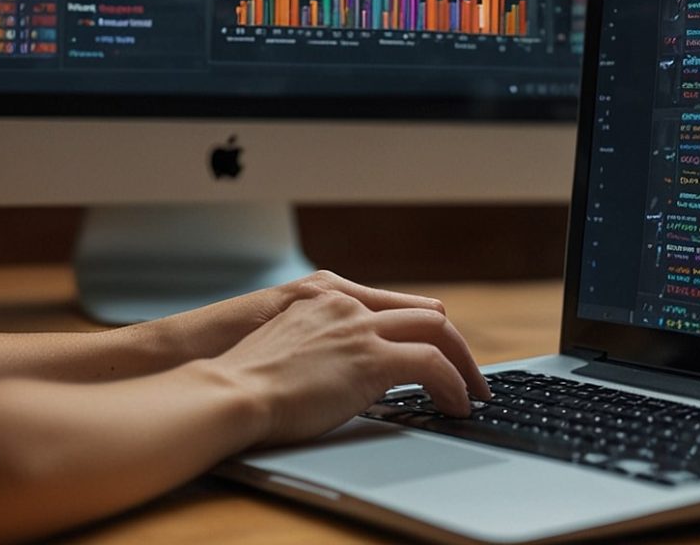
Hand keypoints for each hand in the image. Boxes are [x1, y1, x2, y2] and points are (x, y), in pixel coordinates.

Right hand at [146, 270, 471, 363]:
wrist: (226, 389)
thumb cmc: (242, 379)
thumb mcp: (283, 346)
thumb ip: (317, 345)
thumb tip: (341, 373)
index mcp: (325, 296)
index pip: (393, 303)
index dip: (423, 329)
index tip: (438, 350)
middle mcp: (347, 303)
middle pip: (424, 313)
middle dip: (453, 345)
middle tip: (469, 374)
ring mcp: (360, 328)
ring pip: (436, 333)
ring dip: (462, 366)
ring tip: (473, 393)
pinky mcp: (371, 359)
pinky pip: (431, 366)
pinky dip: (453, 385)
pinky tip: (457, 404)